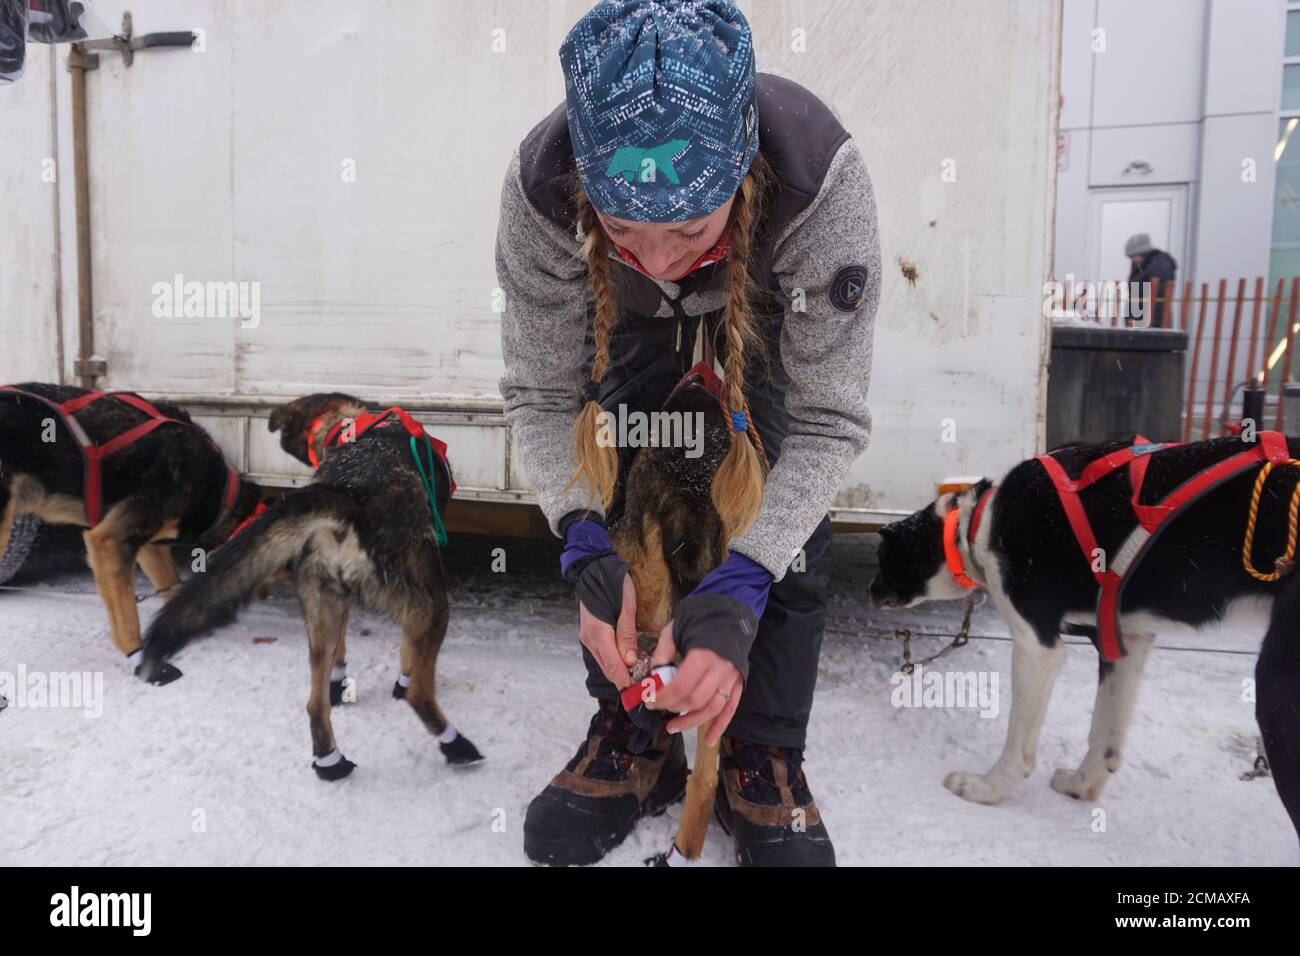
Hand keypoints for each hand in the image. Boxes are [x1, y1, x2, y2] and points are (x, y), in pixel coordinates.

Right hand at [578, 571, 638, 689]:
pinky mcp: (591, 635)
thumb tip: (631, 660)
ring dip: (621, 671)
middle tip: (646, 686)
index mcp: (598, 633)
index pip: (613, 667)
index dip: (626, 682)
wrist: (594, 568)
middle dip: (626, 679)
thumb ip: (627, 634)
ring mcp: (588, 638)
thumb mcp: (627, 605)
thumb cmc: (613, 582)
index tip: (641, 692)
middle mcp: (590, 639)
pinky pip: (604, 654)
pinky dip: (616, 661)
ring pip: (606, 664)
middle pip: (608, 669)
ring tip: (641, 675)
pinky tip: (631, 661)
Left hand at [646, 620, 741, 744]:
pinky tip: (708, 739)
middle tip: (656, 708)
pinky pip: (730, 709)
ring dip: (691, 721)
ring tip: (672, 727)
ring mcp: (732, 678)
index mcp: (703, 654)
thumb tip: (653, 675)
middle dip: (673, 707)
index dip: (663, 697)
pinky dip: (720, 726)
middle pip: (696, 699)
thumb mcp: (676, 627)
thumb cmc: (701, 618)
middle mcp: (721, 668)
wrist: (731, 612)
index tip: (649, 701)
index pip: (681, 685)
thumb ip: (664, 651)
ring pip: (712, 708)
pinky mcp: (738, 683)